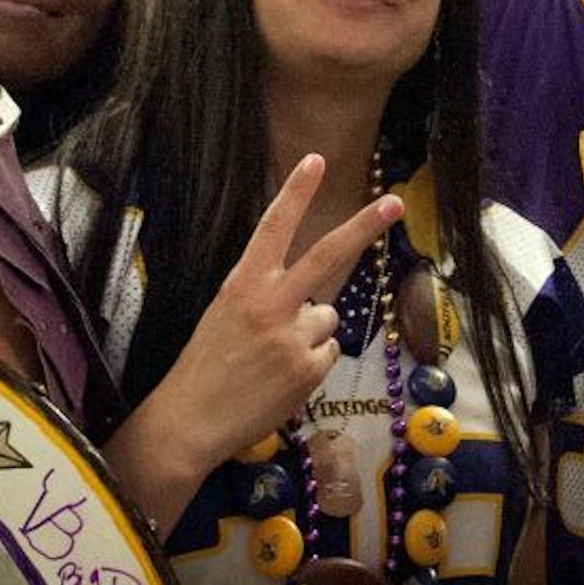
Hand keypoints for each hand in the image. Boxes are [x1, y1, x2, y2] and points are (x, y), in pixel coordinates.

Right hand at [150, 155, 402, 468]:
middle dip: (365, 226)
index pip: (273, 228)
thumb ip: (267, 296)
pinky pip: (327, 352)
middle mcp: (271, 304)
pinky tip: (281, 379)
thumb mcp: (224, 315)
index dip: (295, 192)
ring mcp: (293, 337)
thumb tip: (313, 296)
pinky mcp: (310, 369)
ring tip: (273, 358)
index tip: (315, 160)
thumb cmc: (204, 367)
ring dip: (311, 333)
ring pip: (327, 317)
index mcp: (242, 285)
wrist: (187, 424)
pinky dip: (311, 363)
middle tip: (396, 201)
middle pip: (328, 255)